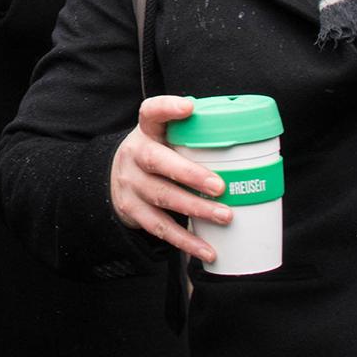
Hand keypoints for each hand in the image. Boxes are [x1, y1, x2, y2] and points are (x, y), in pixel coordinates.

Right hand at [109, 96, 229, 263]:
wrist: (115, 178)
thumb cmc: (156, 154)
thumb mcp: (163, 137)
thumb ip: (189, 134)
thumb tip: (241, 136)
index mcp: (146, 130)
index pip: (151, 112)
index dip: (168, 108)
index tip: (189, 107)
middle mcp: (134, 154)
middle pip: (157, 161)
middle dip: (190, 174)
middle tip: (220, 186)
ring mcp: (131, 184)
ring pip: (162, 196)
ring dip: (195, 209)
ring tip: (224, 216)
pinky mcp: (132, 211)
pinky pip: (160, 228)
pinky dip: (185, 241)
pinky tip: (207, 249)